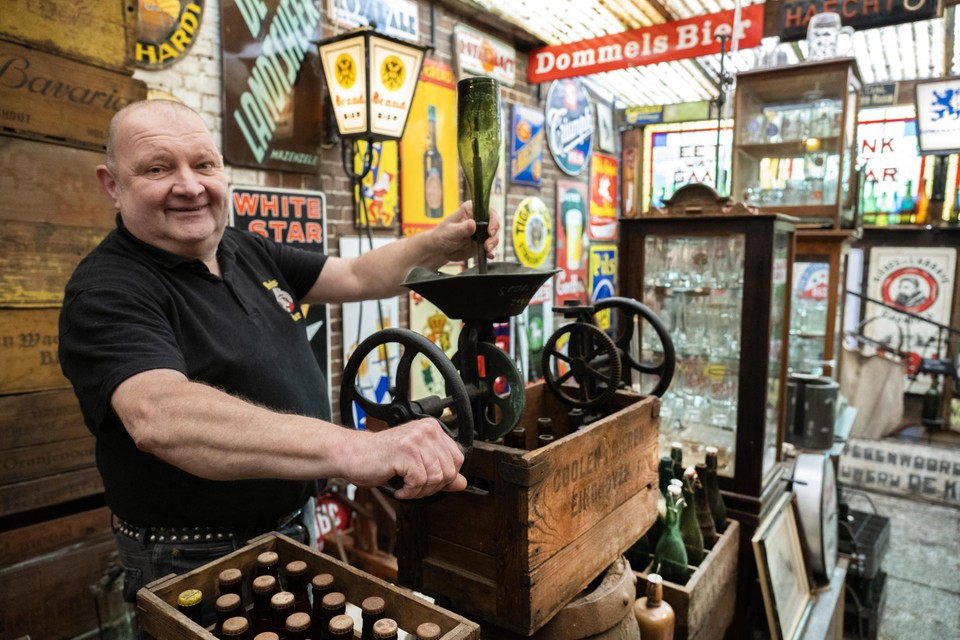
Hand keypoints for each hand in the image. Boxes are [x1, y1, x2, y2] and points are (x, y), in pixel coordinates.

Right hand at [349, 418, 465, 498]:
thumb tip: (462, 483)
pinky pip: (419, 481)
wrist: (354, 454)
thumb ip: (441, 472)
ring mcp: (416, 439)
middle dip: (433, 487)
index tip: (429, 481)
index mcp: (432, 428)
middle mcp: (427, 430)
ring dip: (420, 491)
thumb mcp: (417, 463)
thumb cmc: (382, 458)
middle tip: (415, 487)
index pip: (458, 458)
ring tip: (406, 487)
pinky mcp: (405, 452)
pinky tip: (399, 488)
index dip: (446, 477)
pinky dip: (409, 492)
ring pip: (436, 477)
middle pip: (449, 470)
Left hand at [430, 201, 499, 262]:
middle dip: (494, 235)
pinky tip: (489, 255)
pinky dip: (492, 251)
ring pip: (495, 236)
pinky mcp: (482, 242)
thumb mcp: (451, 231)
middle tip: (488, 244)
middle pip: (495, 224)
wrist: (440, 249)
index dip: (493, 220)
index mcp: (471, 210)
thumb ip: (463, 228)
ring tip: (487, 250)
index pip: (488, 211)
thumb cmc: (442, 235)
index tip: (490, 231)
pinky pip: (492, 247)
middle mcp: (479, 219)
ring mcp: (482, 231)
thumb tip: (473, 224)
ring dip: (493, 243)